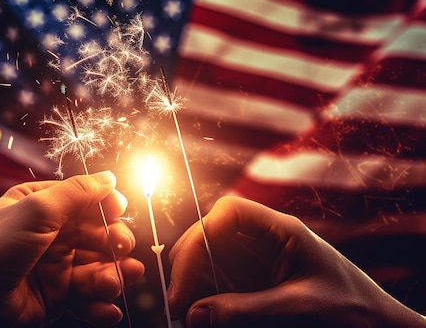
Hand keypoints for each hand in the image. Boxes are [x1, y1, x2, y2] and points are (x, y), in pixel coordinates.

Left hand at [0, 171, 143, 327]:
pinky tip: (108, 309)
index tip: (119, 210)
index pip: (81, 200)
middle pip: (95, 234)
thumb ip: (77, 192)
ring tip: (117, 281)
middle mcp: (48, 234)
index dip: (104, 205)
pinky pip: (86, 298)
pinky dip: (99, 304)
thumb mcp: (37, 209)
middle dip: (113, 242)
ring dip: (112, 275)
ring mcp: (53, 266)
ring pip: (95, 267)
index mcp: (38, 205)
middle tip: (122, 248)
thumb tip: (110, 177)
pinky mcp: (56, 296)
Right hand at [168, 196, 425, 327]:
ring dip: (192, 286)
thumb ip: (248, 309)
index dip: (200, 234)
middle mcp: (263, 243)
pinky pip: (219, 288)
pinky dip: (205, 302)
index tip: (186, 271)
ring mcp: (257, 266)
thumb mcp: (300, 308)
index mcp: (282, 231)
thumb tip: (195, 314)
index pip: (229, 212)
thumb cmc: (353, 311)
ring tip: (184, 315)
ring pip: (209, 265)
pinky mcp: (254, 288)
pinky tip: (200, 318)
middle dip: (189, 265)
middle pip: (210, 237)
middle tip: (177, 302)